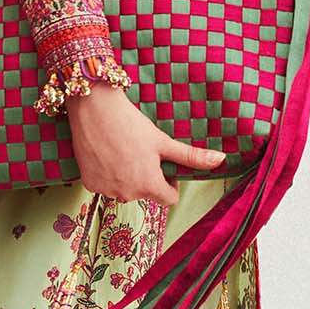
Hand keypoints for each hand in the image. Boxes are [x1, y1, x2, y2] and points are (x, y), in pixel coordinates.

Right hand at [64, 83, 225, 207]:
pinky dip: (108, 175)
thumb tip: (220, 161)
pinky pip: (105, 186)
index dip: (170, 183)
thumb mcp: (163, 141)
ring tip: (122, 151)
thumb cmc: (130, 124)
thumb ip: (191, 157)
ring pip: (124, 191)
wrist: (94, 109)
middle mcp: (127, 194)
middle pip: (145, 194)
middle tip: (139, 152)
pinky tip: (106, 155)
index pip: (169, 200)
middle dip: (146, 178)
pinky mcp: (89, 184)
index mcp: (149, 185)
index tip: (162, 165)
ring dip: (126, 177)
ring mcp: (106, 190)